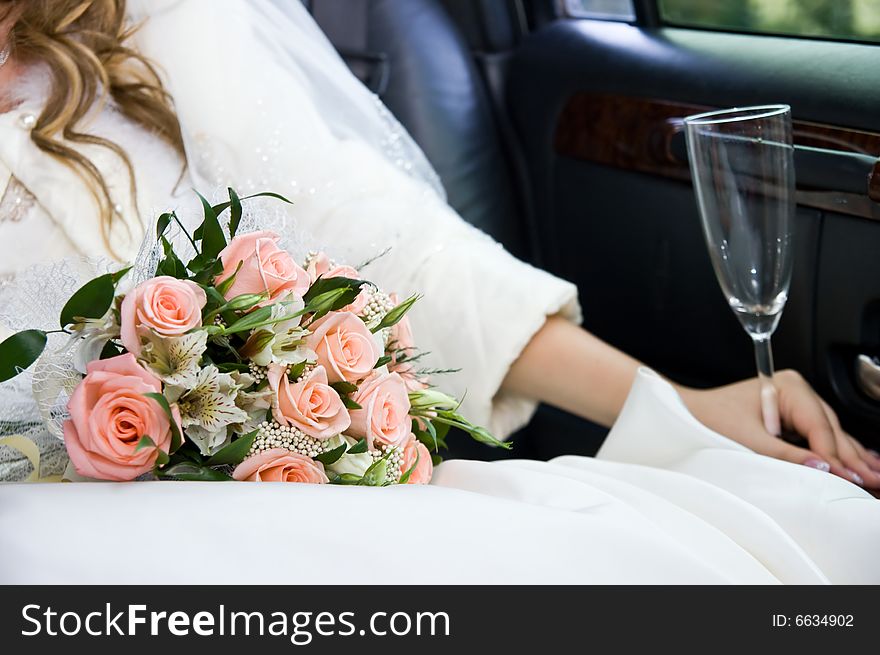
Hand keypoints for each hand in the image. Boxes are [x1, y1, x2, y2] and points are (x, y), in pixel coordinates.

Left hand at [678, 369, 879, 488]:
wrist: (684, 413)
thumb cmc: (708, 418)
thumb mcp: (747, 440)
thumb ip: (786, 456)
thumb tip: (824, 468)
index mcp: (786, 386)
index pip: (818, 427)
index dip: (836, 456)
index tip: (851, 479)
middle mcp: (795, 390)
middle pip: (830, 429)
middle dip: (852, 458)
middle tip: (874, 483)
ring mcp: (795, 401)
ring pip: (830, 433)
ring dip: (851, 456)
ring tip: (875, 477)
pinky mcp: (791, 415)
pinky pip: (820, 434)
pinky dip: (838, 451)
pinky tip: (859, 463)